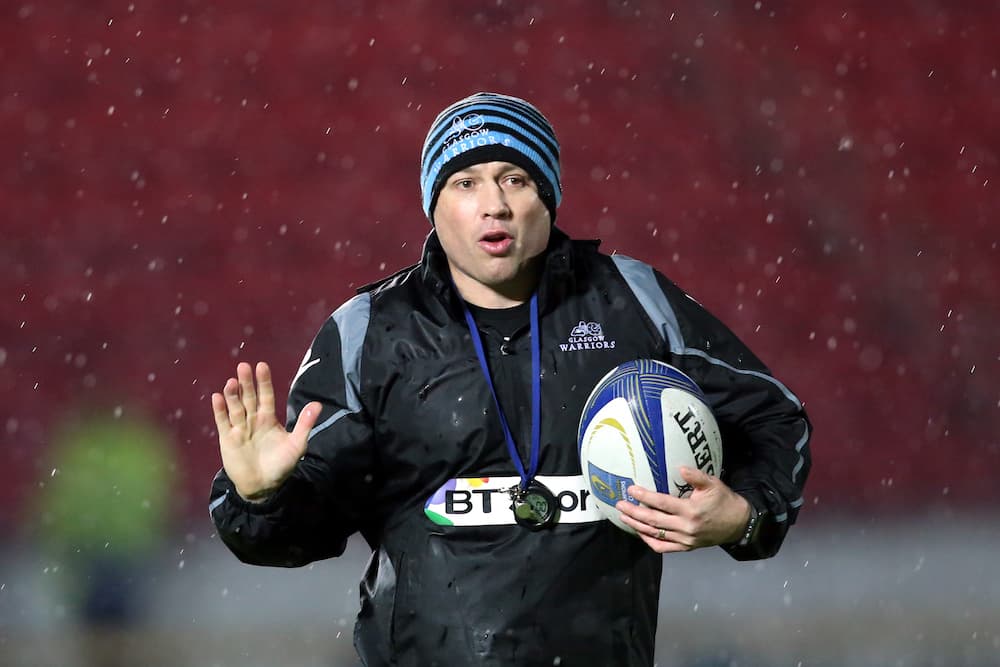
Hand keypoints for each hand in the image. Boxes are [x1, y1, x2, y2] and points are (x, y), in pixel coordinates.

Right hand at [211, 361, 320, 500]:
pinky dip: (219, 410)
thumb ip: (305, 425)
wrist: (263, 487)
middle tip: (243, 366)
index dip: (264, 382)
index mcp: (269, 419)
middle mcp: (253, 420)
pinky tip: (217, 397)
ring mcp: (239, 428)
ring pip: (235, 407)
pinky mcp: (227, 439)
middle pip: (249, 398)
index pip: (266, 396)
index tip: (261, 366)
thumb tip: (318, 404)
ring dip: (233, 395)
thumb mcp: (297, 445)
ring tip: (231, 382)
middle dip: (246, 383)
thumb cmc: (281, 465)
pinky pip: (222, 422)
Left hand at [615, 466, 750, 553]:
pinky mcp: (686, 547)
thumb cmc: (723, 500)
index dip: (644, 496)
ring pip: (655, 534)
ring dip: (637, 525)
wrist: (739, 524)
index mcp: (690, 510)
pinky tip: (640, 532)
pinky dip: (649, 541)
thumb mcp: (713, 484)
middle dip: (633, 512)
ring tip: (623, 517)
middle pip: (653, 520)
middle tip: (619, 505)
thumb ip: (696, 476)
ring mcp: (684, 540)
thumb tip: (680, 468)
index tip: (631, 489)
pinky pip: (663, 547)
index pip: (661, 503)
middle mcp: (685, 527)